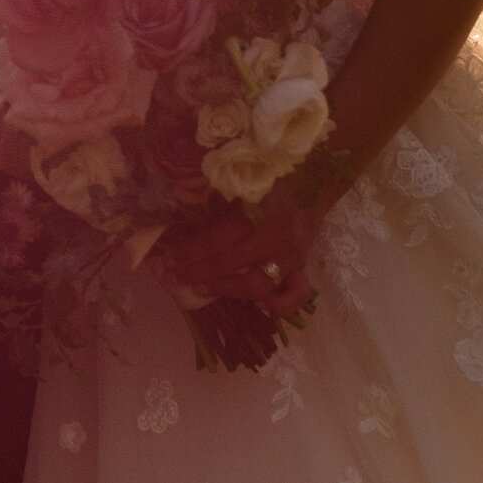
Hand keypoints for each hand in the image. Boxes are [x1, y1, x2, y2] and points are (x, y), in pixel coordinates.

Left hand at [162, 187, 333, 318]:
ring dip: (226, 289)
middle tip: (172, 277)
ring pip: (258, 285)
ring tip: (200, 289)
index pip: (218, 239)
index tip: (168, 259)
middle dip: (198, 272)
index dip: (191, 251)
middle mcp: (277, 237)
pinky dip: (277, 305)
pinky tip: (256, 304)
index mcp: (258, 211)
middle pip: (232, 264)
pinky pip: (295, 294)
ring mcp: (293, 256)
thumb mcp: (238, 184)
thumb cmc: (268, 178)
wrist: (314, 179)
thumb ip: (215, 204)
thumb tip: (181, 223)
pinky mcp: (303, 266)